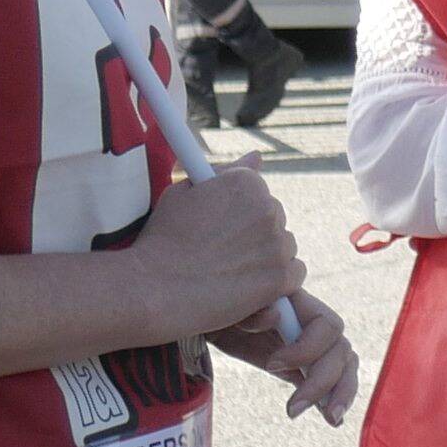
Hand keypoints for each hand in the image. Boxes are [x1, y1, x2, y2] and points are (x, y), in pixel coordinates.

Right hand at [126, 166, 302, 340]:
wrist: (152, 289)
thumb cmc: (161, 241)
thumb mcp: (183, 193)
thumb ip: (224, 173)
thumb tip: (257, 157)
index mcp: (246, 182)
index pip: (259, 193)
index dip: (239, 214)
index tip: (220, 231)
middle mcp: (268, 207)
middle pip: (275, 218)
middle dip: (254, 234)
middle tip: (222, 254)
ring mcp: (277, 243)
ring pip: (285, 246)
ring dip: (267, 257)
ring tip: (230, 272)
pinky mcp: (281, 276)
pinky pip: (295, 273)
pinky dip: (278, 282)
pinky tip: (249, 287)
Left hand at [213, 288, 362, 424]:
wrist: (209, 315)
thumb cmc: (217, 306)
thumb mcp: (228, 303)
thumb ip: (251, 306)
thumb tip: (275, 316)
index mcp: (297, 303)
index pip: (325, 325)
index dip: (307, 349)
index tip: (272, 366)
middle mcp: (311, 323)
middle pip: (339, 349)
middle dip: (323, 382)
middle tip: (293, 410)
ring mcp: (311, 344)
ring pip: (343, 364)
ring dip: (341, 392)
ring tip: (331, 418)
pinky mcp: (302, 365)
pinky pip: (328, 379)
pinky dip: (331, 398)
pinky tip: (331, 420)